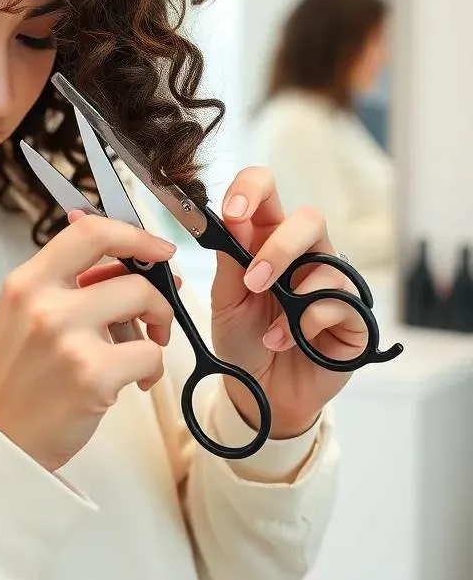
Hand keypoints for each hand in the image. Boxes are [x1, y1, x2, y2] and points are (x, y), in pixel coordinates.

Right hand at [0, 214, 176, 472]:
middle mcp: (45, 303)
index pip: (90, 232)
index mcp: (28, 281)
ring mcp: (68, 339)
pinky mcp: (92, 376)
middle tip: (156, 314)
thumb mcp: (24, 311)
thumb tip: (113, 243)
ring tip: (143, 349)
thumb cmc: (16, 375)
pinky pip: (150, 354)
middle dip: (157, 294)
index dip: (134, 234)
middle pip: (129, 274)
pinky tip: (134, 381)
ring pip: (145, 305)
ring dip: (159, 326)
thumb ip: (64, 277)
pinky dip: (152, 368)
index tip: (157, 249)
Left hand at [210, 167, 366, 438]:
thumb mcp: (225, 299)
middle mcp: (303, 253)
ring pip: (328, 261)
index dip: (251, 189)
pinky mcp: (353, 315)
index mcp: (265, 238)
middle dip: (279, 246)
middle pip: (309, 218)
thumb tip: (228, 220)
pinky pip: (340, 303)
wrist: (259, 391)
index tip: (232, 212)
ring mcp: (332, 282)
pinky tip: (285, 341)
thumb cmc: (242, 338)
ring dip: (292, 293)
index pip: (265, 191)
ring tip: (267, 328)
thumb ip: (229, 260)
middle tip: (252, 279)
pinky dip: (306, 323)